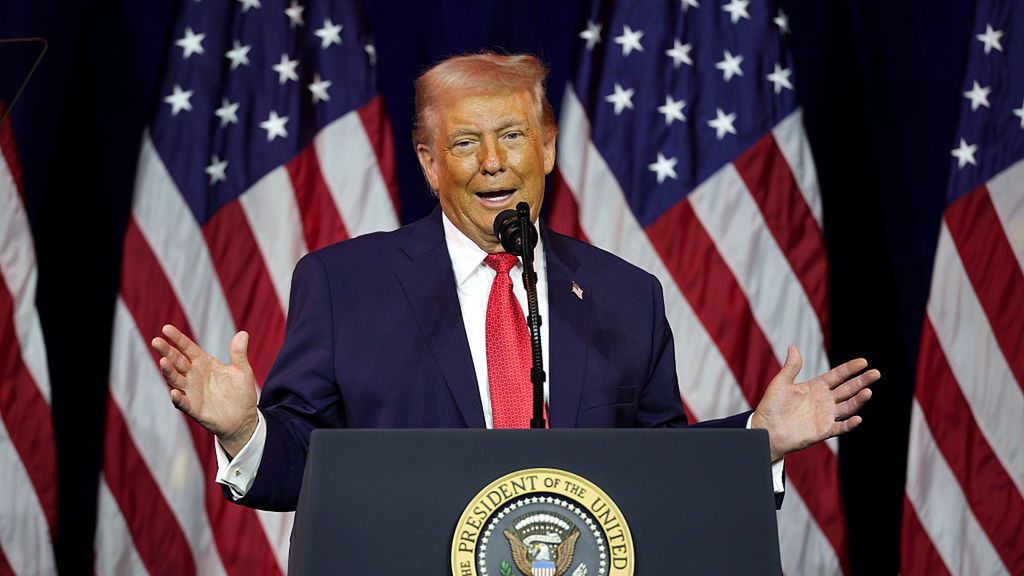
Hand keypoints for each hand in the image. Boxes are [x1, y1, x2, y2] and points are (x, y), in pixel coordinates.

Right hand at [151, 324, 258, 457]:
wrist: (243, 419)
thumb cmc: (240, 393)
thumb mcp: (242, 371)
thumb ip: (239, 353)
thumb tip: (243, 333)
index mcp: (204, 363)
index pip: (188, 348)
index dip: (177, 339)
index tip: (166, 328)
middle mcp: (194, 376)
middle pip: (177, 361)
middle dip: (166, 352)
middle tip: (156, 341)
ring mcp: (192, 392)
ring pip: (176, 380)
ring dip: (168, 372)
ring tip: (163, 362)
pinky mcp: (194, 409)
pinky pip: (183, 403)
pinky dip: (178, 398)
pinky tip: (175, 392)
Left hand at [750, 345, 879, 460]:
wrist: (766, 429)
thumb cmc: (771, 406)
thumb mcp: (781, 383)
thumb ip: (791, 367)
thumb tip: (793, 347)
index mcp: (816, 387)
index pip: (837, 376)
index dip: (850, 369)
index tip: (863, 362)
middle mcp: (824, 400)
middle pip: (848, 389)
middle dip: (862, 381)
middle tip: (876, 373)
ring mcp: (825, 416)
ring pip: (848, 406)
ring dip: (859, 400)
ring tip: (868, 391)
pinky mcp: (823, 431)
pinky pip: (840, 427)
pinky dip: (850, 424)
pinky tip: (858, 418)